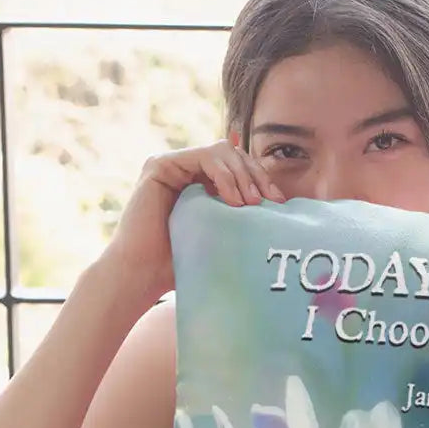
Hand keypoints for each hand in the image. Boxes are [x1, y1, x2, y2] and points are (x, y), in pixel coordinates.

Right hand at [102, 139, 283, 306]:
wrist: (145, 276)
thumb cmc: (183, 265)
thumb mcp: (223, 238)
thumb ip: (242, 221)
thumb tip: (283, 218)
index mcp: (203, 183)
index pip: (241, 167)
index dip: (263, 180)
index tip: (278, 204)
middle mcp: (188, 170)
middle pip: (235, 155)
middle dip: (257, 175)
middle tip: (267, 203)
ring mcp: (173, 165)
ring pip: (222, 151)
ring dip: (242, 175)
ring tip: (251, 203)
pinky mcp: (160, 166)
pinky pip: (203, 156)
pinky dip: (223, 175)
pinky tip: (233, 200)